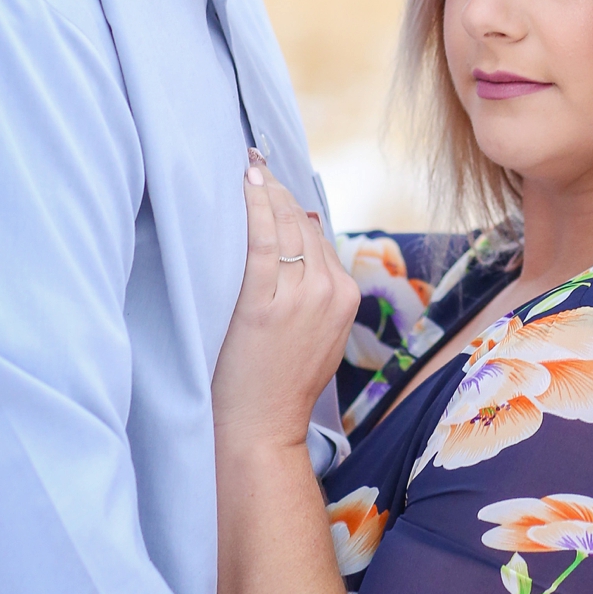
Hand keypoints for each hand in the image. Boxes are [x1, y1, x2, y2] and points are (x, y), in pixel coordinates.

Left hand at [212, 164, 359, 457]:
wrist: (263, 428)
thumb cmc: (282, 384)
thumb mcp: (320, 335)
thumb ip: (318, 289)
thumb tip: (307, 234)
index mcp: (347, 297)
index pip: (319, 237)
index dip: (294, 208)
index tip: (275, 183)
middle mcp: (329, 291)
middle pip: (303, 225)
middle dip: (279, 193)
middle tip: (256, 166)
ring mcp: (299, 296)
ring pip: (284, 226)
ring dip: (266, 192)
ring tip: (249, 169)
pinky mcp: (264, 302)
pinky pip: (261, 240)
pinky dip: (254, 207)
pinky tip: (245, 185)